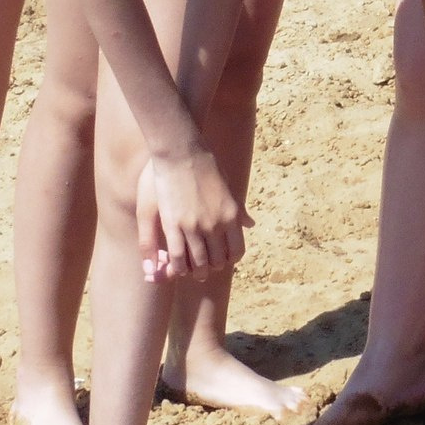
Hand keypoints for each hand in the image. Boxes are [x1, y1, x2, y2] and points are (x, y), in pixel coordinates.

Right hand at [136, 147, 248, 281]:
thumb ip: (238, 209)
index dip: (230, 260)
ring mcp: (194, 227)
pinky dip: (179, 266)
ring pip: (198, 263)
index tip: (223, 259)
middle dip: (212, 267)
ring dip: (196, 271)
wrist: (182, 152)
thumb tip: (250, 224)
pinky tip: (178, 266)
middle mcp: (215, 225)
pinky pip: (178, 256)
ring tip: (193, 272)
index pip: (236, 251)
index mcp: (231, 215)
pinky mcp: (173, 225)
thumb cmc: (206, 165)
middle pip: (217, 260)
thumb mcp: (229, 187)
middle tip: (206, 269)